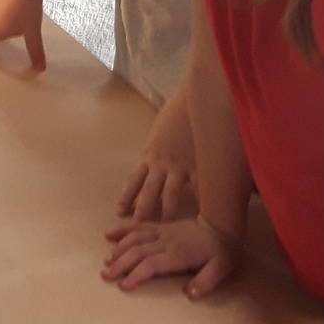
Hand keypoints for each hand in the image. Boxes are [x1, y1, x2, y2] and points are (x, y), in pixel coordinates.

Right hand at [102, 216, 239, 296]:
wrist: (222, 225)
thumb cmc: (221, 251)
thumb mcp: (221, 269)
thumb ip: (206, 282)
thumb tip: (189, 295)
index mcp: (179, 253)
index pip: (152, 264)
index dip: (136, 274)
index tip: (124, 285)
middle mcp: (166, 241)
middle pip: (138, 251)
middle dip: (120, 264)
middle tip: (105, 275)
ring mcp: (161, 231)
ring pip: (134, 237)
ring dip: (118, 249)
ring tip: (106, 261)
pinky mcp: (160, 226)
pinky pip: (138, 225)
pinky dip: (122, 229)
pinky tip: (108, 235)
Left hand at [117, 94, 194, 221]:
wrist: (194, 98)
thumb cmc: (178, 111)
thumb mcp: (161, 132)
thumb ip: (159, 148)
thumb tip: (157, 156)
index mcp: (150, 153)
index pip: (134, 179)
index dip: (127, 195)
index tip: (120, 210)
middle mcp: (161, 162)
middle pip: (147, 190)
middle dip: (141, 208)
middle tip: (136, 224)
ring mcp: (179, 164)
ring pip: (169, 193)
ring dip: (166, 210)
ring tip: (165, 225)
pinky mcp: (199, 163)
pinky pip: (200, 187)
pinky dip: (202, 201)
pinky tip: (203, 215)